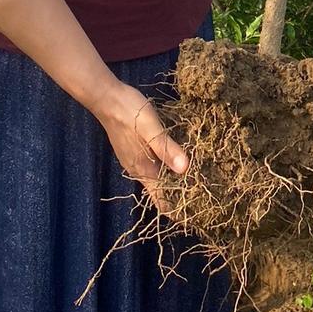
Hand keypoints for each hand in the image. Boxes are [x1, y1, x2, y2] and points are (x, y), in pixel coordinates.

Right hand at [92, 80, 187, 213]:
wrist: (106, 97)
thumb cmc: (129, 112)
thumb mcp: (150, 128)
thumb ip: (166, 148)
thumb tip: (185, 170)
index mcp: (143, 169)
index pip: (161, 200)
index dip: (177, 210)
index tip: (196, 215)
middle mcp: (138, 169)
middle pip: (161, 190)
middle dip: (180, 194)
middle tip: (206, 195)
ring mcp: (134, 159)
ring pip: (157, 176)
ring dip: (174, 179)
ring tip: (198, 177)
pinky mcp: (134, 148)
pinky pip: (153, 164)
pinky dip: (167, 166)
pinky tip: (177, 156)